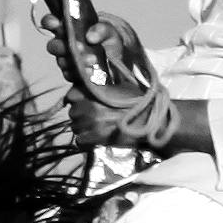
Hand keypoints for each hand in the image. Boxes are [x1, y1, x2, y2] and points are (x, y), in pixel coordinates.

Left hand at [67, 77, 188, 153]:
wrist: (150, 120)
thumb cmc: (138, 101)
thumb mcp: (121, 85)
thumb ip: (103, 84)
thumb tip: (92, 81)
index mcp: (96, 92)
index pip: (71, 94)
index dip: (76, 98)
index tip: (82, 101)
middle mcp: (91, 106)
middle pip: (72, 112)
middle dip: (79, 114)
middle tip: (90, 116)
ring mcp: (92, 123)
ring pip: (75, 127)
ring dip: (82, 127)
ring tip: (93, 127)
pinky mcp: (96, 138)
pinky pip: (80, 140)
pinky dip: (85, 140)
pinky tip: (94, 137)